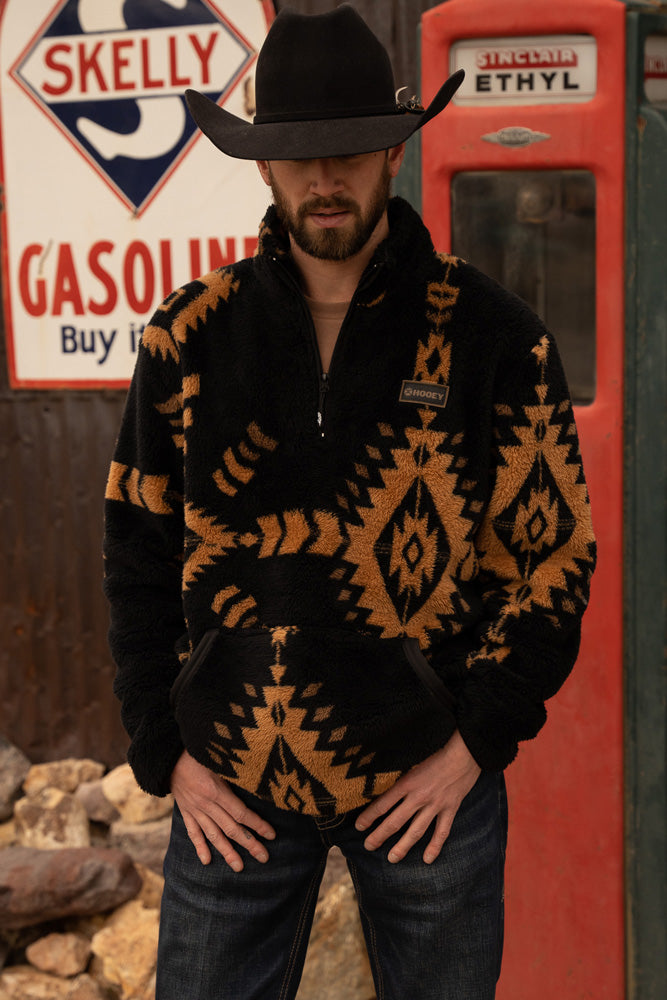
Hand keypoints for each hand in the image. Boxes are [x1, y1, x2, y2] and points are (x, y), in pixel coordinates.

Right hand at [170, 750, 275, 870]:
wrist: (168, 757)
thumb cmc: (197, 752)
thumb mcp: (217, 759)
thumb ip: (233, 772)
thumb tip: (256, 777)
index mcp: (216, 791)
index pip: (241, 813)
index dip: (257, 825)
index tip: (271, 834)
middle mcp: (206, 805)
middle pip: (231, 828)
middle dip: (249, 843)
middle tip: (264, 857)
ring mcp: (194, 810)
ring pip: (213, 835)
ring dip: (227, 852)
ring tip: (239, 867)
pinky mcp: (185, 811)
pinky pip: (193, 832)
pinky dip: (199, 847)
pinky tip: (207, 860)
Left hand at [354, 730, 480, 863]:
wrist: (464, 754)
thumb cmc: (437, 755)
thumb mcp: (413, 764)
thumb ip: (402, 779)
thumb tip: (386, 791)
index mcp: (407, 783)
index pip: (383, 803)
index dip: (369, 816)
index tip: (359, 826)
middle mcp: (419, 796)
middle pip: (396, 821)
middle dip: (380, 835)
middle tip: (368, 846)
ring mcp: (435, 805)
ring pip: (416, 830)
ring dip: (403, 846)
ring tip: (392, 858)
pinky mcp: (450, 809)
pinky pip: (441, 832)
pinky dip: (435, 847)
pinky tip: (427, 859)